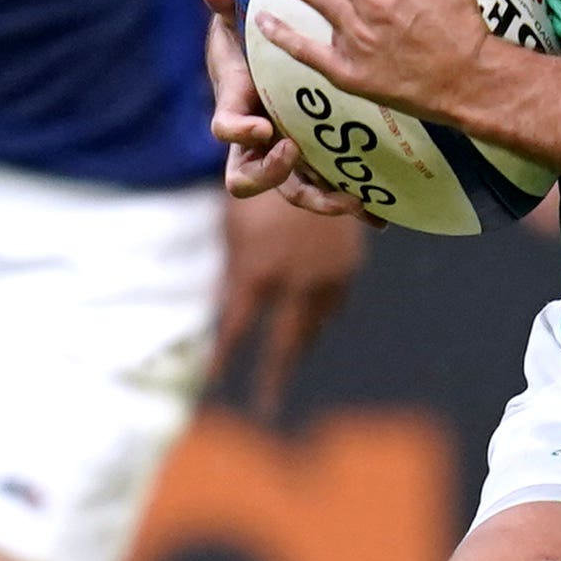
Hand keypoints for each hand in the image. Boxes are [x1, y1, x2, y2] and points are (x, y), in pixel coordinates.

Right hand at [202, 0, 368, 217]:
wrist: (277, 54)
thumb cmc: (254, 34)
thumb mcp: (242, 16)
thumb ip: (227, 3)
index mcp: (237, 107)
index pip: (226, 128)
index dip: (238, 132)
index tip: (260, 126)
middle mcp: (258, 141)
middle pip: (250, 178)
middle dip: (273, 174)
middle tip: (296, 153)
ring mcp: (286, 156)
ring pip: (295, 191)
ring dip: (321, 200)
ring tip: (353, 199)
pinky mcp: (316, 162)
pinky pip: (330, 188)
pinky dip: (354, 200)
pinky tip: (382, 209)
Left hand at [211, 184, 366, 415]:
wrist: (312, 153)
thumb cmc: (257, 188)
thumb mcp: (232, 230)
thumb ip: (230, 273)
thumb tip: (224, 311)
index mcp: (257, 274)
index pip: (237, 331)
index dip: (224, 358)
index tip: (213, 383)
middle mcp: (294, 283)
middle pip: (283, 345)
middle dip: (274, 375)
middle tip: (267, 407)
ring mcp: (326, 277)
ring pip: (313, 327)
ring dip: (298, 347)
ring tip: (285, 365)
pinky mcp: (348, 267)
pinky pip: (333, 305)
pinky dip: (319, 317)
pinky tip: (310, 324)